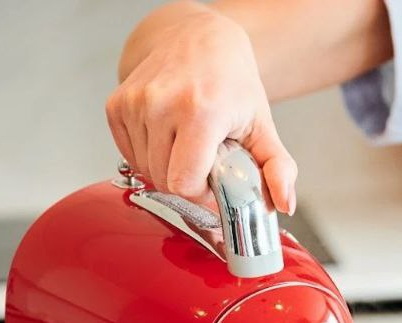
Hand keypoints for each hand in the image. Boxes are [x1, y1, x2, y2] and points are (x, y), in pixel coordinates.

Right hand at [105, 4, 296, 211]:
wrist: (198, 40)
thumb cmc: (231, 83)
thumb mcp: (263, 125)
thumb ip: (279, 168)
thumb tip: (285, 204)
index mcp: (201, 112)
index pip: (184, 183)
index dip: (201, 195)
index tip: (214, 186)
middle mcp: (161, 103)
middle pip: (164, 180)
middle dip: (187, 183)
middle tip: (205, 163)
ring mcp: (135, 102)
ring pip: (145, 170)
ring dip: (167, 169)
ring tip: (188, 146)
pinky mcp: (116, 104)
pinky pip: (129, 155)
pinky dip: (148, 156)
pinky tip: (168, 138)